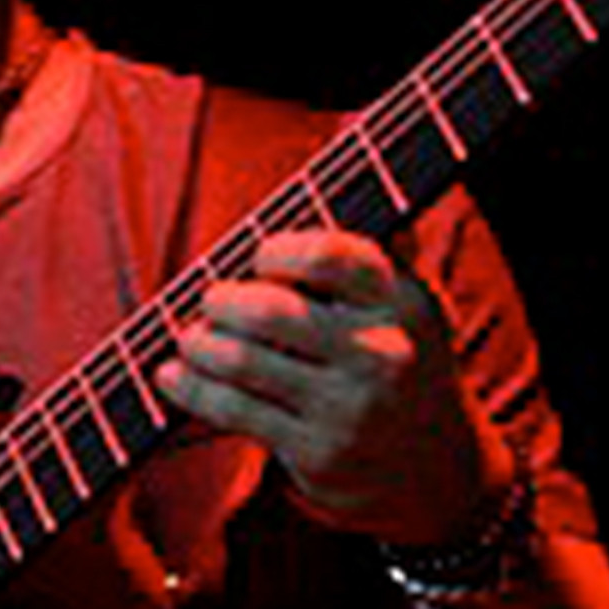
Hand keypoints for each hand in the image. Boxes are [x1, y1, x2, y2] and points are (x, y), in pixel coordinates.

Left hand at [153, 229, 512, 545]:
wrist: (435, 469)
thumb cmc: (396, 364)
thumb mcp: (405, 305)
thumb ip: (373, 245)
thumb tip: (350, 139)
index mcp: (403, 302)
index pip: (329, 256)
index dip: (276, 250)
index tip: (257, 258)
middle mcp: (383, 353)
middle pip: (269, 310)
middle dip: (220, 300)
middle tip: (208, 299)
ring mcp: (349, 407)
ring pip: (240, 361)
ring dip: (196, 342)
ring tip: (189, 337)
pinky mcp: (317, 452)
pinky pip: (231, 409)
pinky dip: (189, 387)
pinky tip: (173, 374)